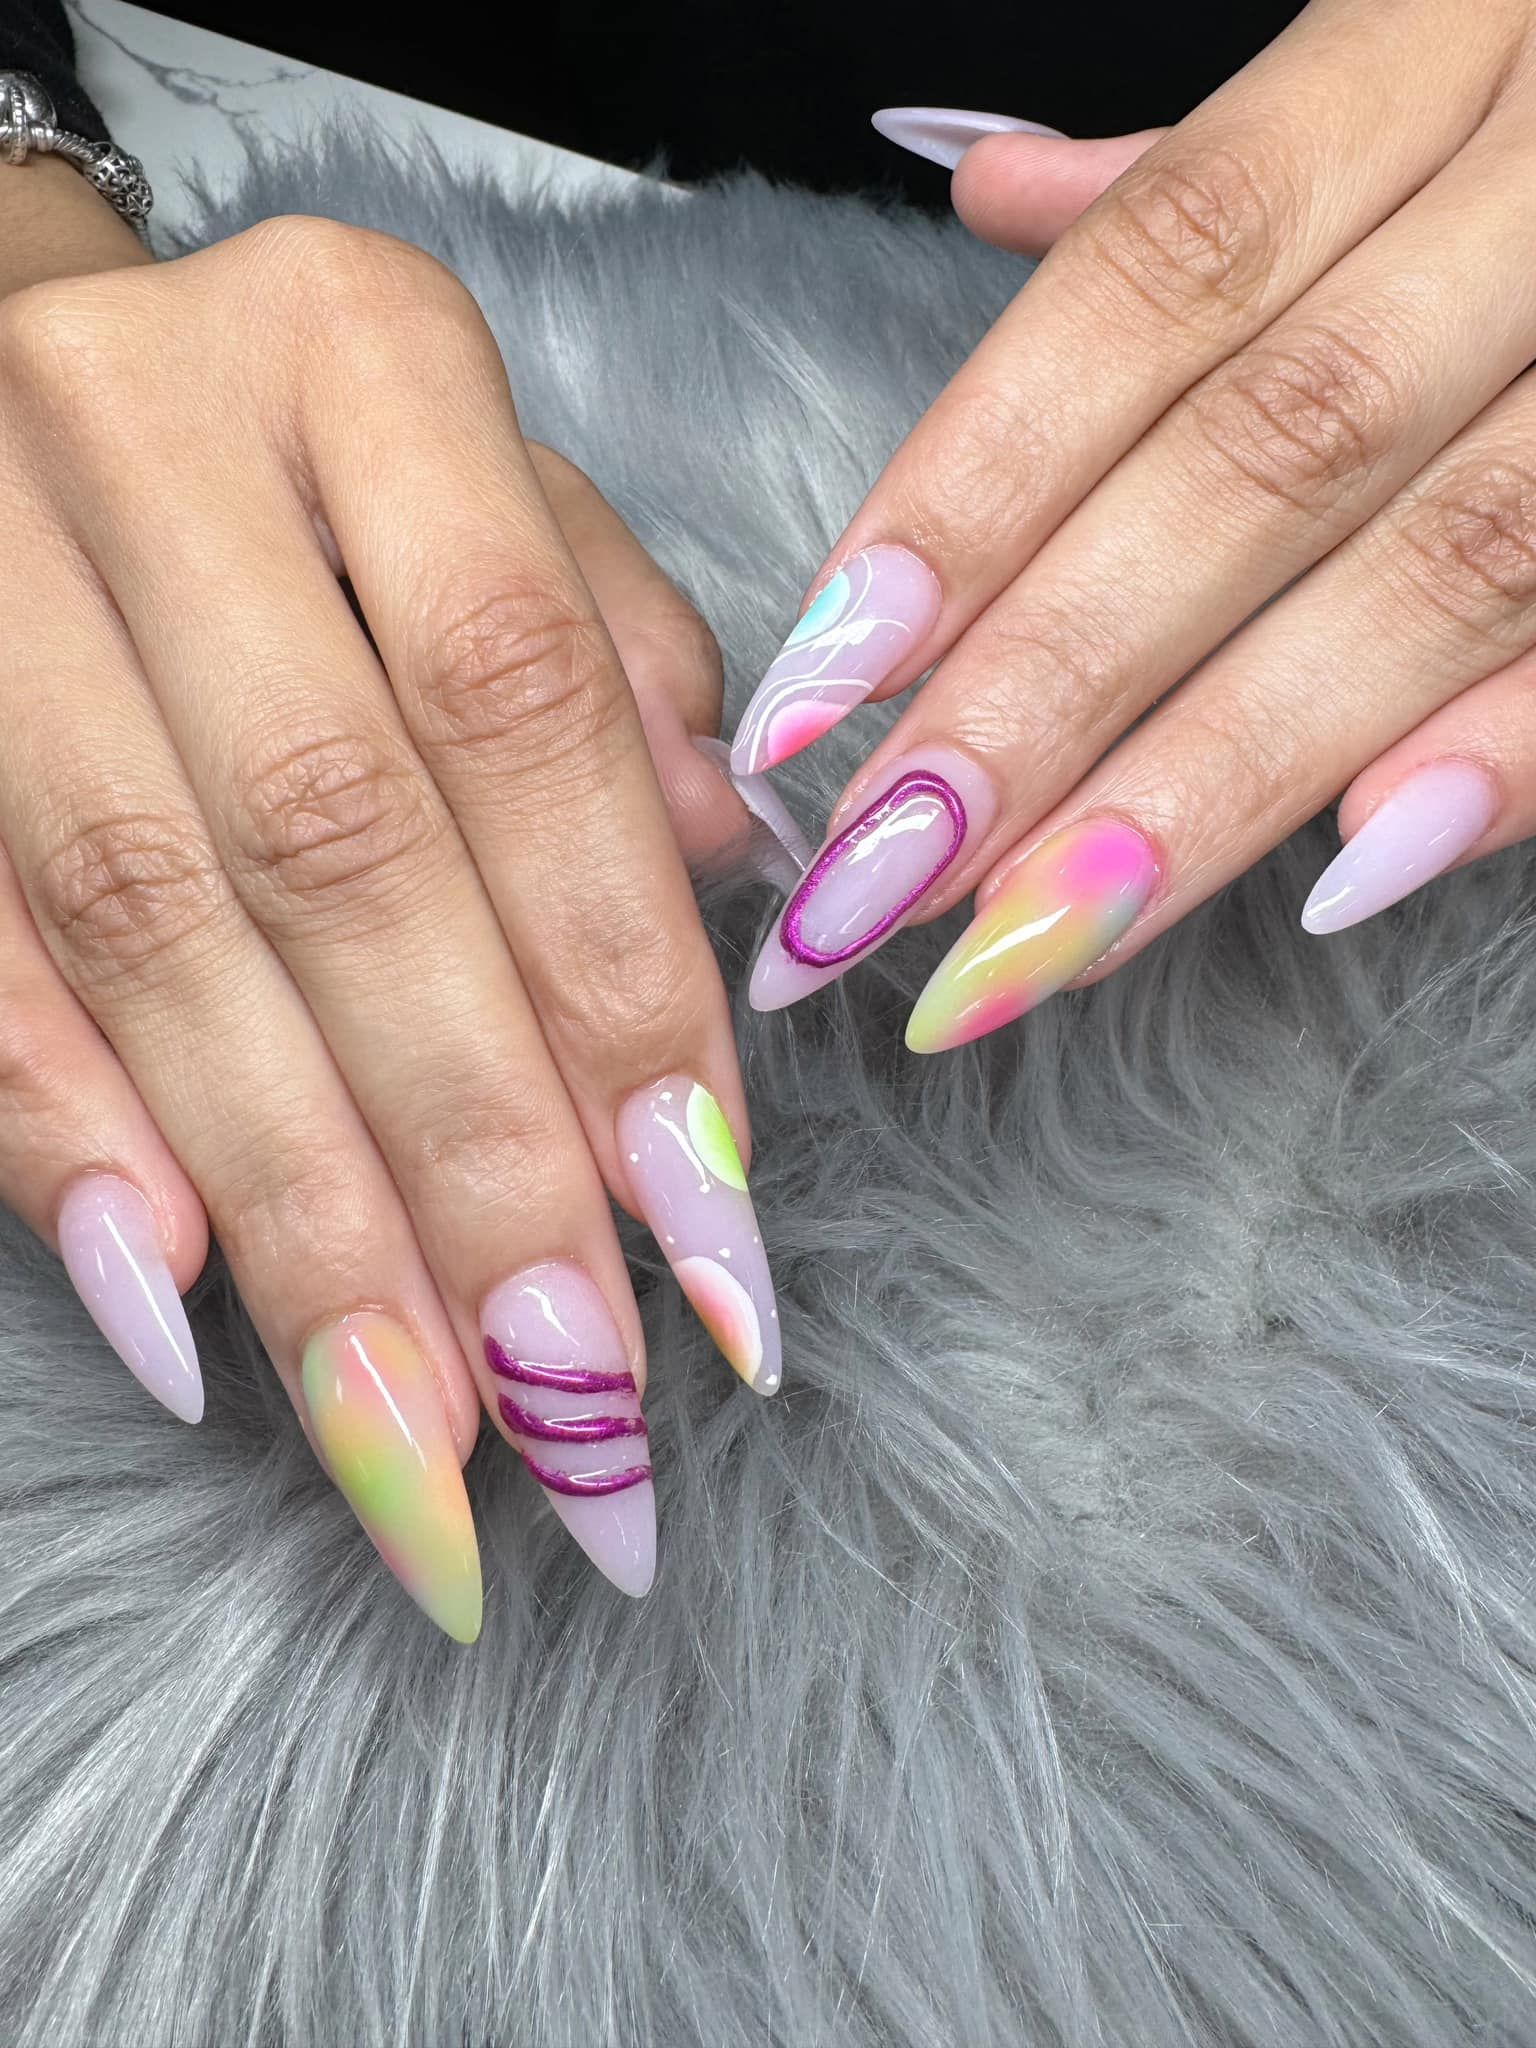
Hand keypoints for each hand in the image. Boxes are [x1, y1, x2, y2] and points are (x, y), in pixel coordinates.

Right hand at [0, 210, 782, 1633]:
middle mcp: (147, 434)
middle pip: (340, 846)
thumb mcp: (477, 478)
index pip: (528, 709)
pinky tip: (180, 1312)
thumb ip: (609, 650)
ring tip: (416, 1431)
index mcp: (359, 357)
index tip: (709, 1220)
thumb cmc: (288, 440)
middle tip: (580, 1390)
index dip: (619, 979)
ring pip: (148, 925)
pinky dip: (61, 1133)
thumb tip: (729, 856)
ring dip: (294, 1206)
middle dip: (471, 1149)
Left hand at [733, 1, 1535, 1051]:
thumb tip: (996, 203)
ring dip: (1225, 771)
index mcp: (1439, 37)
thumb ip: (1223, 166)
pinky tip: (1351, 871)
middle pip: (1268, 453)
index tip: (816, 689)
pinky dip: (1518, 745)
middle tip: (883, 879)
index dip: (974, 488)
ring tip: (1043, 937)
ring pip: (1445, 561)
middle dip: (1055, 684)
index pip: (1157, 280)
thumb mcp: (1419, 45)